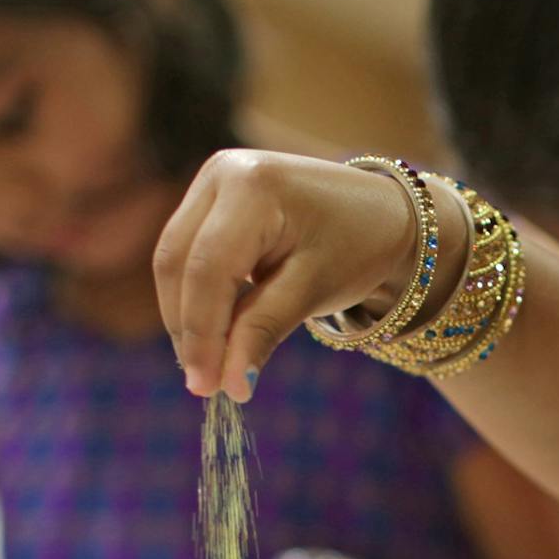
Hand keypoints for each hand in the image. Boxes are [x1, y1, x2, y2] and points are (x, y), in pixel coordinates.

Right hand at [155, 150, 438, 400]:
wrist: (383, 213)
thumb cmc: (358, 246)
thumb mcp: (313, 290)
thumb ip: (263, 331)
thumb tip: (230, 385)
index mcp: (253, 185)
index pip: (208, 268)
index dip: (201, 333)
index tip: (207, 386)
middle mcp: (223, 172)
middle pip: (179, 261)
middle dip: (188, 328)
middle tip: (204, 384)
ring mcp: (212, 179)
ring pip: (174, 258)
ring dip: (186, 316)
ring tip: (209, 366)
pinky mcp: (209, 197)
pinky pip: (187, 252)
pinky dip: (195, 296)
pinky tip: (213, 335)